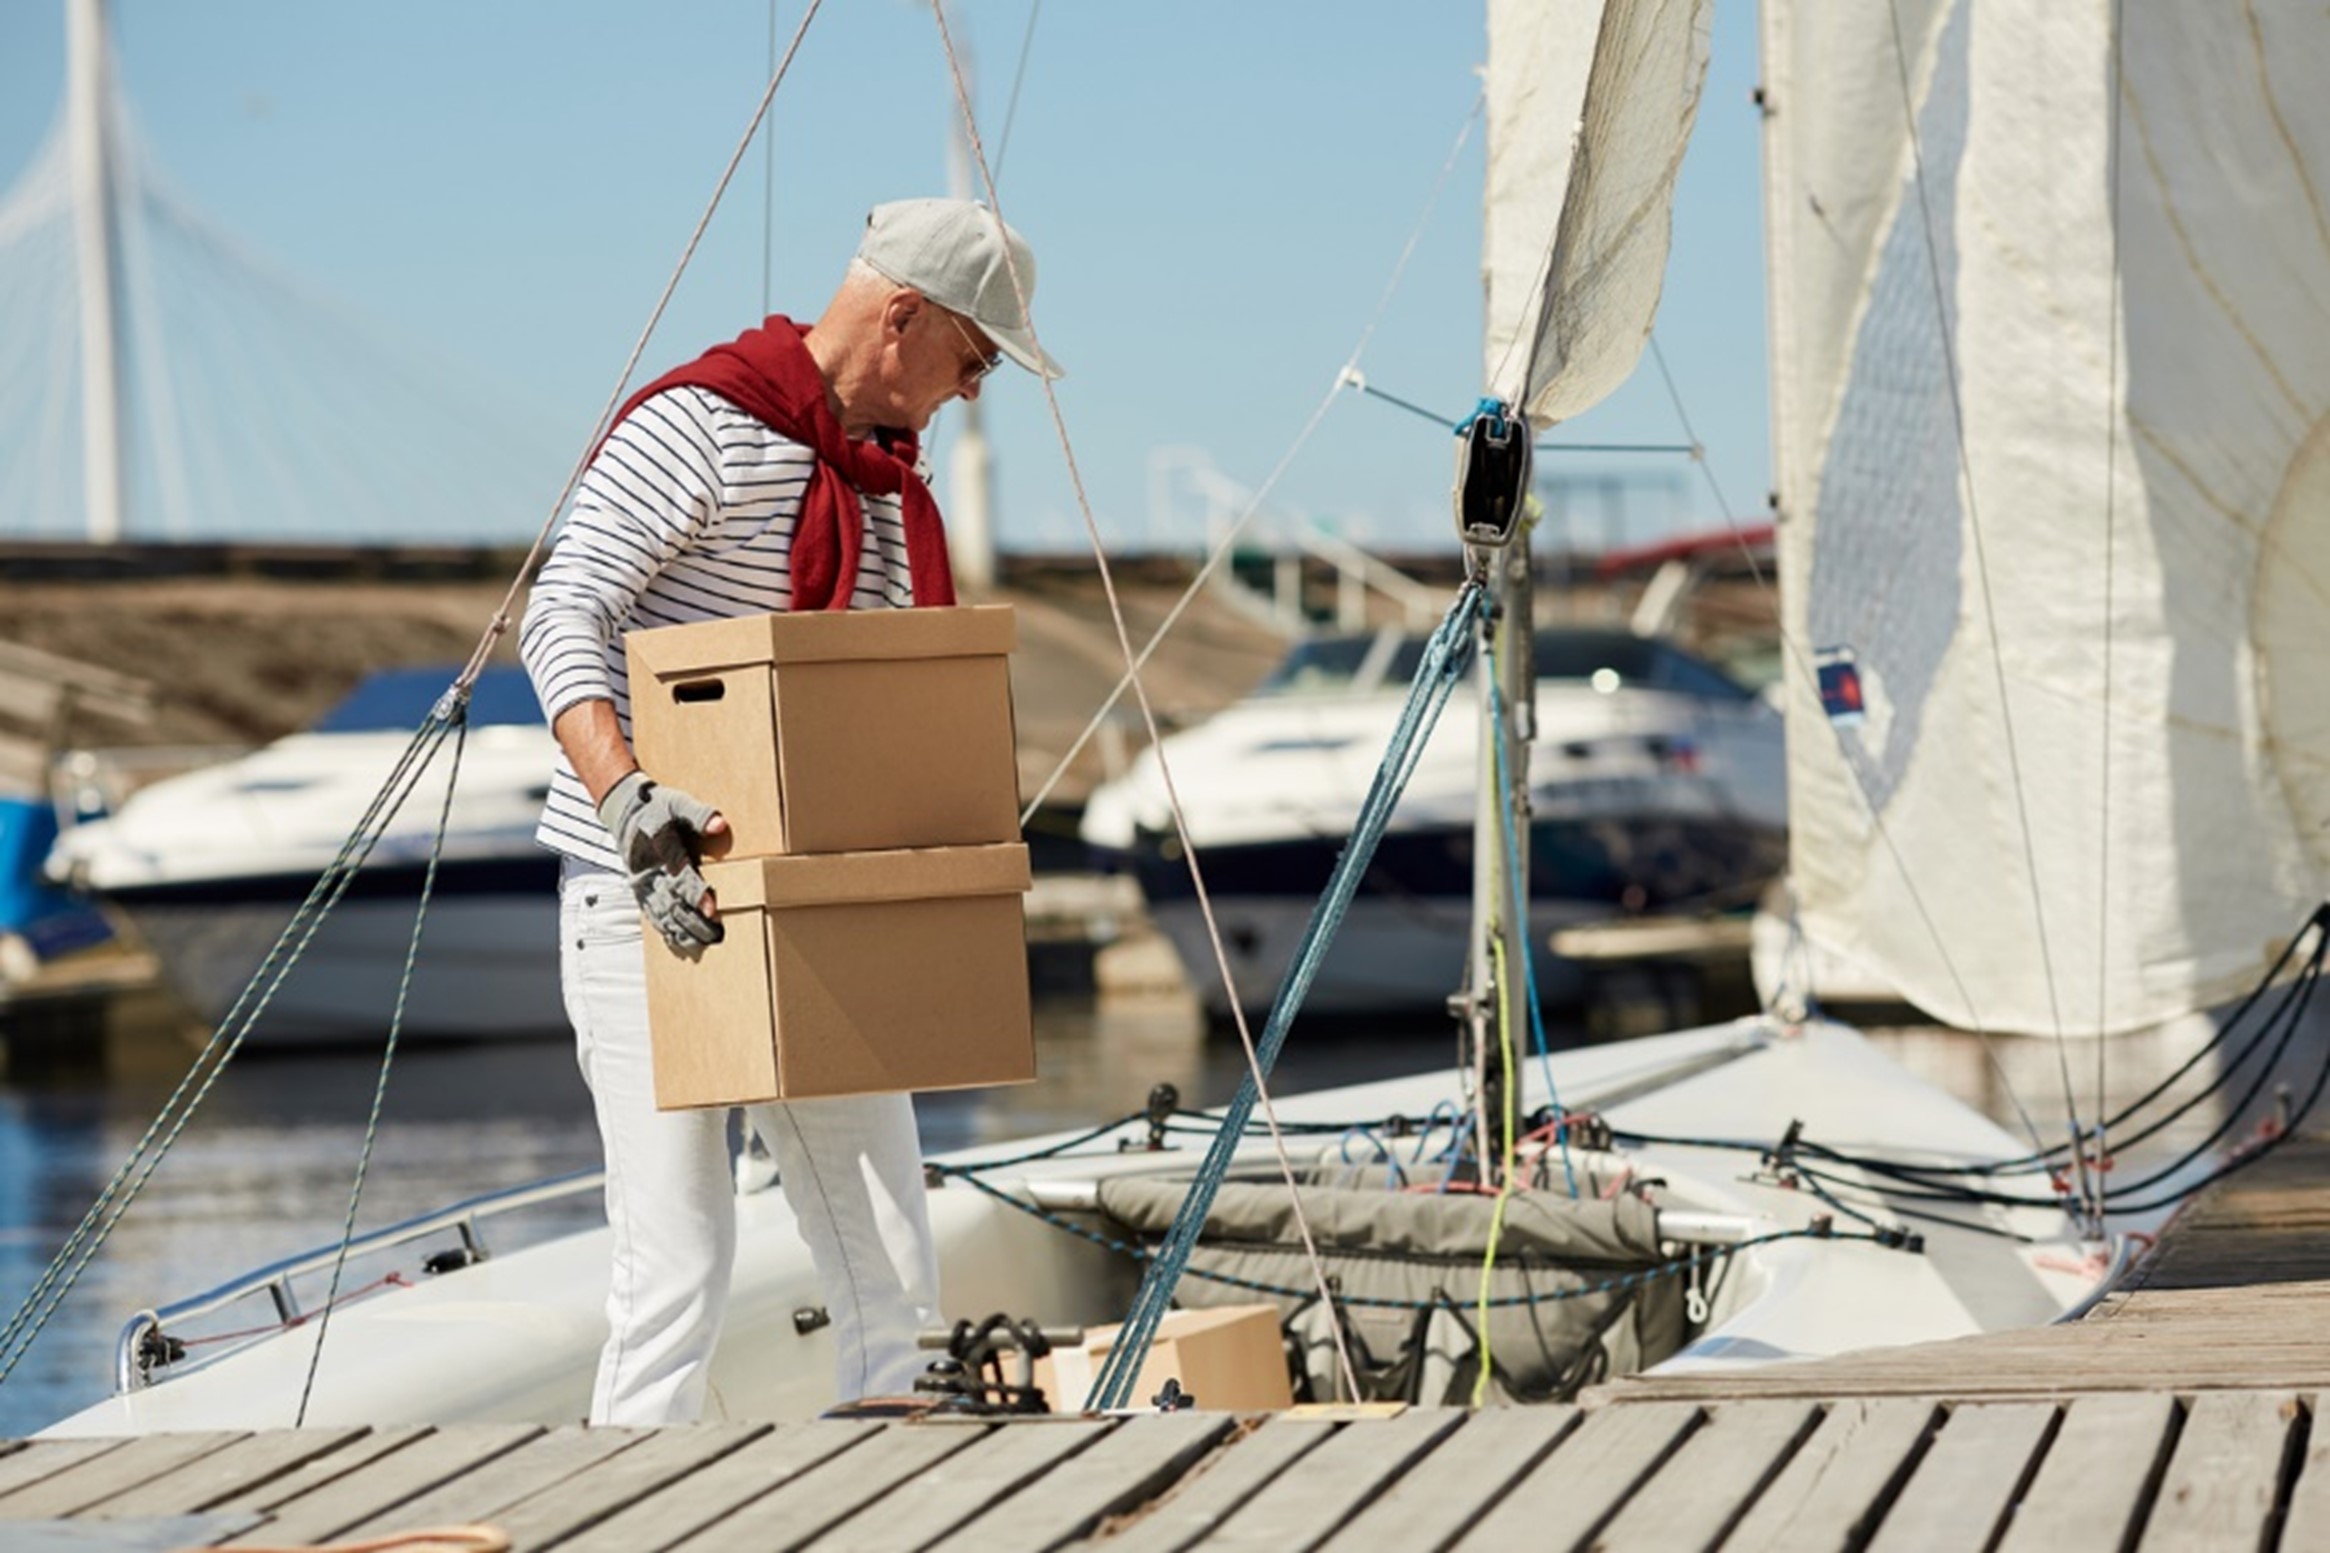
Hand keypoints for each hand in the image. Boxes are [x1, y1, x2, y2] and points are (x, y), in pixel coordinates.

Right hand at [598, 772, 728, 948]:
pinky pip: (653, 915)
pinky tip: (685, 942)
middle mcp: (648, 869)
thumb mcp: (678, 802)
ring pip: (662, 913)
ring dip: (683, 930)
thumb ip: (699, 814)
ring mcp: (642, 883)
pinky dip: (669, 931)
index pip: (679, 874)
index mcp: (659, 846)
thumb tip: (719, 825)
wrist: (623, 809)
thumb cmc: (656, 806)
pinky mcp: (640, 891)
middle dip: (693, 920)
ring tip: (706, 941)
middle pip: (671, 901)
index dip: (695, 893)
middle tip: (716, 934)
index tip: (711, 909)